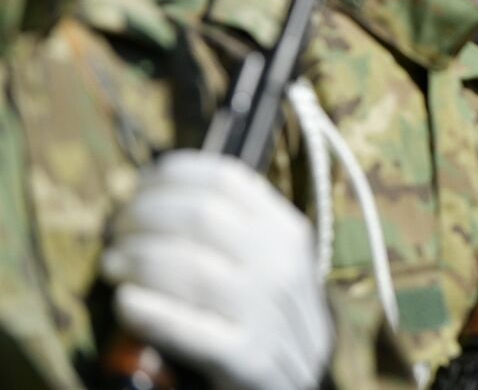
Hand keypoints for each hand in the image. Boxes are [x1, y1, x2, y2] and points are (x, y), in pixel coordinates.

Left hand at [101, 151, 332, 389]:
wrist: (297, 383)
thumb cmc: (267, 315)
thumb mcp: (269, 261)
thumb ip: (231, 229)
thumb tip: (159, 194)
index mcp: (287, 231)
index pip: (227, 180)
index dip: (174, 175)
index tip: (141, 184)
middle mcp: (281, 265)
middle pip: (202, 216)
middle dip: (144, 215)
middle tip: (116, 229)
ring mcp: (267, 313)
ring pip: (192, 269)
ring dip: (137, 259)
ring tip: (113, 265)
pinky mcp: (250, 359)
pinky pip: (191, 329)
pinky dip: (152, 312)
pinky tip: (126, 303)